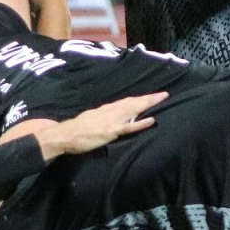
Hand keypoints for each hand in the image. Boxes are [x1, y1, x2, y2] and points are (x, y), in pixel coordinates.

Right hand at [36, 92, 164, 158]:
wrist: (65, 135)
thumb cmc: (76, 130)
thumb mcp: (90, 118)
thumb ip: (101, 116)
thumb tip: (110, 116)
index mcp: (106, 109)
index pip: (126, 101)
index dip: (139, 98)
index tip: (151, 95)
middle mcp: (110, 111)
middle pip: (133, 102)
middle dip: (149, 98)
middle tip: (164, 94)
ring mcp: (111, 121)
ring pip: (133, 110)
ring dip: (148, 104)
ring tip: (161, 99)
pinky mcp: (110, 131)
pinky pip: (128, 127)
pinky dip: (141, 123)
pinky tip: (152, 120)